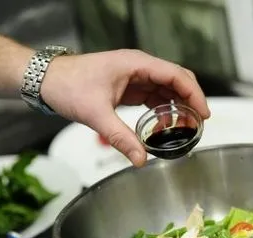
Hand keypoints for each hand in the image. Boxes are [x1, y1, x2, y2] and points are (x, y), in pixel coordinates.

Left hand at [40, 49, 209, 166]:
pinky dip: (162, 111)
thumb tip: (140, 159)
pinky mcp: (129, 87)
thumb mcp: (96, 113)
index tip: (204, 113)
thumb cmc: (68, 85)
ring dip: (177, 107)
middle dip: (190, 101)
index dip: (194, 94)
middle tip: (198, 124)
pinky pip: (154, 97)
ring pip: (166, 90)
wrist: (48, 80)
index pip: (176, 75)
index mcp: (136, 64)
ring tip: (184, 129)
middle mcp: (139, 68)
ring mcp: (135, 77)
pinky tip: (164, 126)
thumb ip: (121, 137)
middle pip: (176, 81)